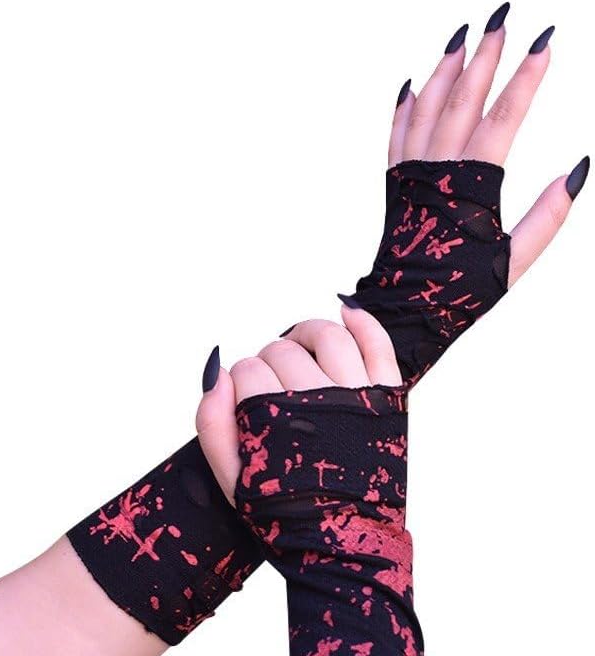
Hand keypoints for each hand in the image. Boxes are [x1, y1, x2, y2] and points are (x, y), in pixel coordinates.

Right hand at [195, 313, 400, 503]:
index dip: (241, 381)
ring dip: (306, 333)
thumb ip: (213, 426)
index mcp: (276, 419)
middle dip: (268, 361)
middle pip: (282, 350)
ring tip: (298, 345)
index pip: (248, 370)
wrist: (342, 545)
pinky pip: (378, 344)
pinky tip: (344, 311)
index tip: (247, 401)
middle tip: (271, 386)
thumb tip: (217, 373)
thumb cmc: (285, 514)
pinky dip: (362, 321)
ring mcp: (356, 396)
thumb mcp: (233, 480)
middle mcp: (317, 400)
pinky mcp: (388, 399)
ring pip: (326, 335)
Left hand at [339, 9, 588, 382]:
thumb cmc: (460, 292)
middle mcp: (437, 172)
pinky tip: (414, 84)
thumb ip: (547, 217)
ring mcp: (411, 175)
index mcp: (472, 187)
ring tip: (463, 36)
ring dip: (446, 69)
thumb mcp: (513, 262)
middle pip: (462, 100)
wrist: (404, 312)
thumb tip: (579, 170)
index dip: (526, 78)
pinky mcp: (394, 186)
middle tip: (501, 17)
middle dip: (484, 55)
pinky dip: (407, 107)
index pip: (503, 118)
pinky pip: (397, 135)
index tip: (546, 41)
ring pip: (427, 109)